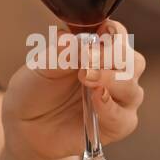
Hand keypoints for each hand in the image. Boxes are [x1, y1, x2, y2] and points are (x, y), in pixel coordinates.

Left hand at [2, 20, 146, 159]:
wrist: (26, 127)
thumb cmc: (35, 91)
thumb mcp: (39, 69)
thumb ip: (57, 53)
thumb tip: (68, 37)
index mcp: (99, 50)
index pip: (119, 35)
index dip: (113, 32)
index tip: (99, 33)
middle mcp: (115, 73)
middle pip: (133, 60)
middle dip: (114, 57)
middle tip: (88, 58)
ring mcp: (118, 100)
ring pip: (132, 87)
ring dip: (112, 80)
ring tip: (87, 77)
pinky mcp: (117, 125)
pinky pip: (124, 118)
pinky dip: (111, 108)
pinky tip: (97, 99)